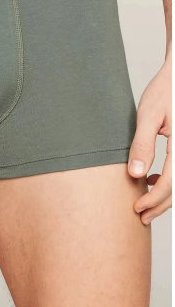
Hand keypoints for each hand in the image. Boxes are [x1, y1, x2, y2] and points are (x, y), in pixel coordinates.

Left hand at [129, 57, 171, 224]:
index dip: (153, 199)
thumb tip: (136, 174)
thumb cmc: (166, 90)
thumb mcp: (148, 116)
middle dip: (160, 205)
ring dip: (166, 196)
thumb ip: (142, 145)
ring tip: (145, 202)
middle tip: (141, 216)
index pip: (171, 183)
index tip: (136, 208)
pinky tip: (154, 178)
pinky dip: (170, 181)